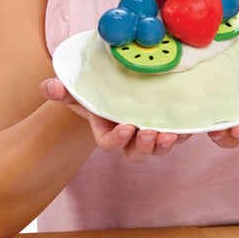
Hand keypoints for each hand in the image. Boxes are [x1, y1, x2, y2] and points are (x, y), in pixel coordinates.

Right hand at [40, 78, 189, 161]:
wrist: (118, 84)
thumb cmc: (96, 89)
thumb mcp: (80, 88)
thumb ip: (64, 89)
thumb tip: (49, 87)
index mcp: (107, 131)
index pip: (109, 144)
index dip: (117, 139)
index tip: (126, 127)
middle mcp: (129, 138)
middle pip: (136, 154)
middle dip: (144, 147)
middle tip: (150, 133)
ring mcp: (148, 134)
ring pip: (157, 149)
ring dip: (164, 145)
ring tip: (172, 134)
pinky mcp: (167, 126)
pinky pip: (177, 136)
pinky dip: (184, 133)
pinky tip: (189, 125)